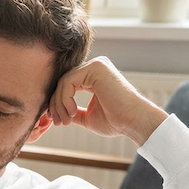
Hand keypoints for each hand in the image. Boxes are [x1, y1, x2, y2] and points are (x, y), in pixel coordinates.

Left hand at [48, 57, 167, 145]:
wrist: (133, 122)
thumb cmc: (115, 121)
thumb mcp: (87, 116)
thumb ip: (72, 111)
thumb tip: (55, 112)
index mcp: (93, 76)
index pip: (66, 85)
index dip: (57, 104)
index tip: (57, 122)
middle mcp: (95, 67)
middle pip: (62, 82)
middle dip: (56, 105)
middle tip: (58, 123)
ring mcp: (96, 65)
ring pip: (63, 82)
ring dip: (59, 105)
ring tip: (66, 121)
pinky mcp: (96, 68)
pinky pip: (68, 82)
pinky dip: (65, 99)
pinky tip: (72, 112)